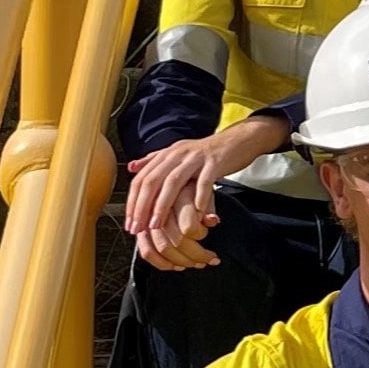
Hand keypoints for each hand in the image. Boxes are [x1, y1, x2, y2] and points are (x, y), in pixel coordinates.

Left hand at [123, 115, 287, 270]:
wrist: (238, 139)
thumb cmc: (207, 153)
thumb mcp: (178, 153)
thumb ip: (154, 160)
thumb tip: (131, 168)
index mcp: (168, 154)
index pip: (142, 178)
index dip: (133, 201)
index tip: (130, 223)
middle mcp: (178, 154)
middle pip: (153, 180)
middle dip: (142, 206)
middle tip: (138, 228)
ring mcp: (196, 157)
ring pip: (174, 181)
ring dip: (162, 205)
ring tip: (157, 225)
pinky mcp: (215, 162)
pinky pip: (205, 181)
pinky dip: (199, 198)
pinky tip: (196, 214)